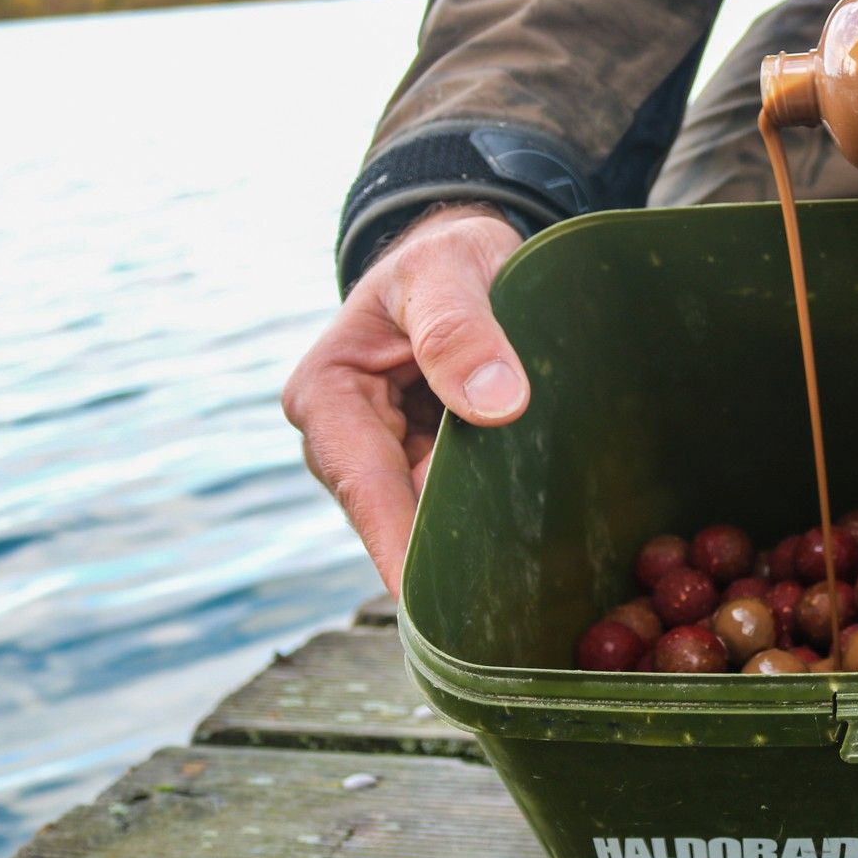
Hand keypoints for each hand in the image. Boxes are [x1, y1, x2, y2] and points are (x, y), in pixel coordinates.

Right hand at [282, 205, 526, 595]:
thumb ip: (462, 329)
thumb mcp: (451, 270)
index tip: (428, 605)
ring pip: (428, 514)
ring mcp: (385, 454)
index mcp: (326, 393)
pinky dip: (490, 511)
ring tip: (523, 584)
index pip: (364, 485)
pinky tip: (531, 539)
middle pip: (395, 513)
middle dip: (441, 556)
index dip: (397, 546)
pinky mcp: (425, 460)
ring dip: (472, 537)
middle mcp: (344, 437)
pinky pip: (455, 498)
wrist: (461, 248)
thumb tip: (494, 404)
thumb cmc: (446, 252)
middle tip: (499, 610)